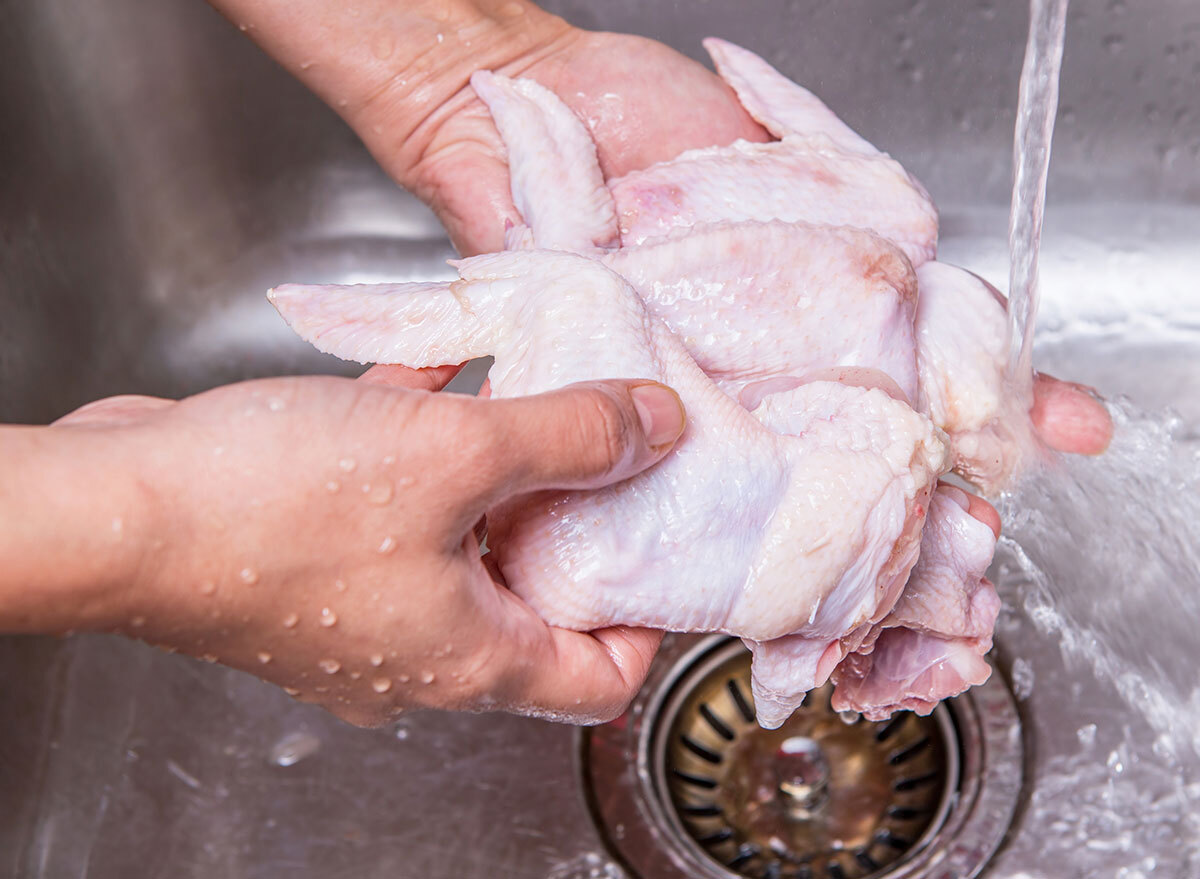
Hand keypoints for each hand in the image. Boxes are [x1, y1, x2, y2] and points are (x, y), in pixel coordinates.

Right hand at [11, 374, 685, 726]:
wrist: (112, 508)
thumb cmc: (271, 509)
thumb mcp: (455, 456)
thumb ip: (569, 439)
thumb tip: (658, 427)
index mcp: (471, 656)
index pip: (601, 675)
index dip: (647, 613)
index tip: (664, 534)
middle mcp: (420, 645)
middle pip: (537, 592)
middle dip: (577, 511)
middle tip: (613, 439)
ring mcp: (365, 599)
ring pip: (465, 531)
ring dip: (500, 460)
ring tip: (538, 385)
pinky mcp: (315, 548)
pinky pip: (399, 495)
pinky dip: (426, 436)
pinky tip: (439, 360)